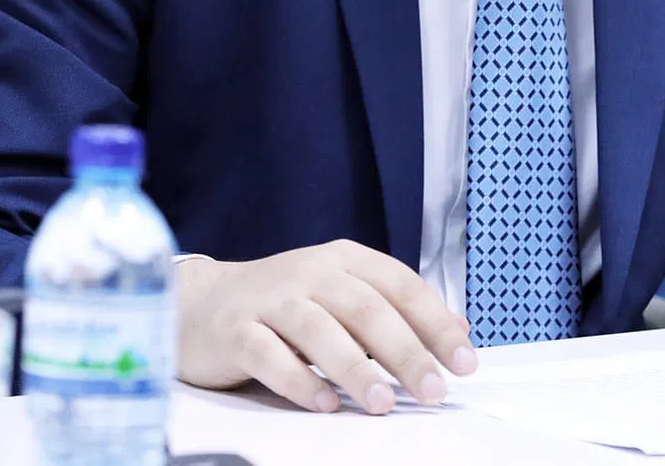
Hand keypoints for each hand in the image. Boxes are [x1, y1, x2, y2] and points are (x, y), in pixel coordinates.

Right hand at [176, 241, 477, 414]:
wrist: (200, 303)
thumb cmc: (283, 305)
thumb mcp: (342, 296)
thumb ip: (395, 311)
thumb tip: (459, 331)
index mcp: (345, 260)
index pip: (402, 286)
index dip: (436, 323)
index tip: (464, 361)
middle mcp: (310, 272)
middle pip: (367, 310)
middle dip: (406, 352)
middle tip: (434, 390)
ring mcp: (270, 299)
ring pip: (320, 331)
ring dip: (356, 369)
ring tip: (382, 403)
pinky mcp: (235, 331)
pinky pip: (269, 355)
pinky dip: (298, 380)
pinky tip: (324, 403)